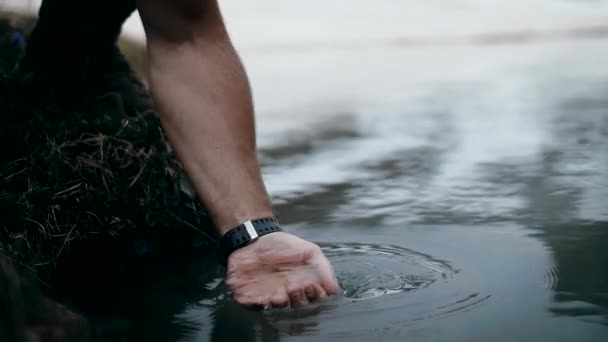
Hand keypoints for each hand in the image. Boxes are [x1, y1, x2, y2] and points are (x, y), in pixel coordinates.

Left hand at [225, 232, 339, 308]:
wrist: (254, 239)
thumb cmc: (282, 245)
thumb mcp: (310, 251)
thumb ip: (324, 269)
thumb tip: (335, 290)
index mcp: (304, 285)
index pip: (315, 300)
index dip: (315, 295)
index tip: (312, 285)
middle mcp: (289, 294)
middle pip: (299, 308)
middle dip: (299, 300)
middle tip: (295, 286)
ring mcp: (271, 297)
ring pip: (280, 311)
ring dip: (282, 304)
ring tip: (281, 293)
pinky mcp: (252, 298)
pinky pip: (258, 308)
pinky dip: (263, 305)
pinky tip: (267, 297)